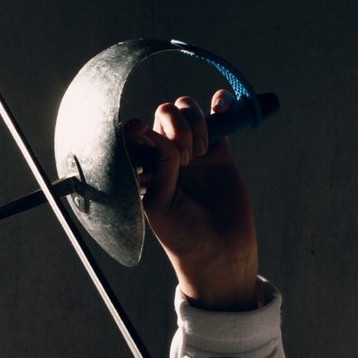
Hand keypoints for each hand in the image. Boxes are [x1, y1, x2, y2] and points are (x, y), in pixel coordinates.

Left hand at [124, 89, 258, 310]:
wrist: (221, 253)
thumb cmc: (182, 236)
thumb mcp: (160, 203)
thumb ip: (159, 166)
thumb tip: (153, 131)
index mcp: (144, 170)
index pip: (135, 135)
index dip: (136, 127)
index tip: (141, 130)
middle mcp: (166, 158)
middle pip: (164, 117)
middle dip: (173, 128)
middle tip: (184, 160)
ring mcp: (193, 154)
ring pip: (189, 114)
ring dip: (195, 121)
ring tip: (200, 153)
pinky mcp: (220, 153)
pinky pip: (218, 119)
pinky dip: (220, 105)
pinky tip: (223, 103)